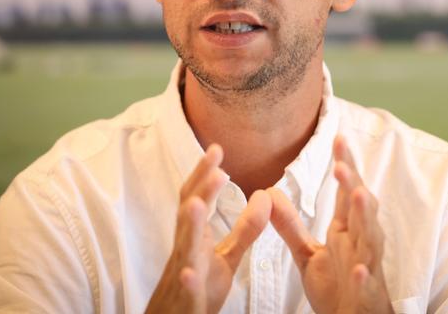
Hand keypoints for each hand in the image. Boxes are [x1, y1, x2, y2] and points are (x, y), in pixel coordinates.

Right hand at [146, 145, 270, 313]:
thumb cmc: (198, 286)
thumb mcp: (227, 256)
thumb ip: (245, 229)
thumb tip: (264, 196)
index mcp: (194, 236)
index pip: (197, 198)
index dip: (204, 174)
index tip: (216, 148)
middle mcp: (185, 249)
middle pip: (188, 213)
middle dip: (200, 189)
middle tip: (216, 165)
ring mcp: (183, 272)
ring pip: (184, 246)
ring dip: (189, 225)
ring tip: (197, 203)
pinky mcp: (188, 298)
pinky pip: (186, 287)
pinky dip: (188, 278)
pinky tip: (190, 272)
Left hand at [269, 135, 393, 313]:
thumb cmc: (339, 287)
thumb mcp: (309, 254)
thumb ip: (291, 226)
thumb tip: (269, 194)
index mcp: (348, 231)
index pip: (348, 193)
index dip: (346, 167)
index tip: (338, 138)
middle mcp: (361, 244)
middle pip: (362, 209)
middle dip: (354, 185)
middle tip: (342, 163)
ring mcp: (368, 267)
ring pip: (371, 239)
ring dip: (367, 218)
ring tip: (360, 195)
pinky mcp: (367, 295)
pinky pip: (366, 284)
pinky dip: (364, 275)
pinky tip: (359, 268)